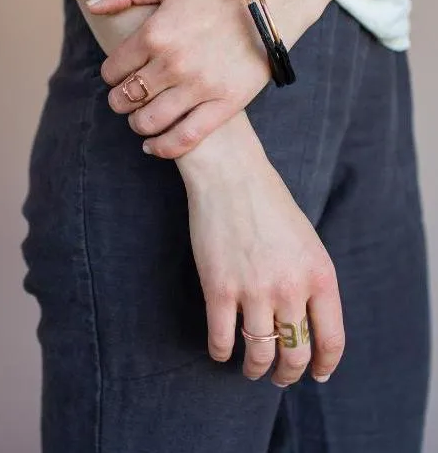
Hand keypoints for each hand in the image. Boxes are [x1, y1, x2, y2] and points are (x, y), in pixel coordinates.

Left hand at [87, 0, 313, 157]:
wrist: (269, 8)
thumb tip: (92, 5)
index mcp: (155, 33)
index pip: (112, 70)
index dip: (111, 76)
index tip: (121, 75)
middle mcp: (173, 63)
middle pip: (125, 98)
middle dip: (120, 101)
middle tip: (128, 98)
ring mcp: (198, 87)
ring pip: (149, 122)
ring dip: (138, 124)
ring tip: (142, 118)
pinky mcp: (223, 105)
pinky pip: (184, 138)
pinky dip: (163, 148)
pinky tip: (154, 145)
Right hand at [177, 117, 344, 386]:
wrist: (232, 175)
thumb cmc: (270, 203)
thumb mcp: (307, 241)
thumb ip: (311, 281)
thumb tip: (306, 323)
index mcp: (319, 274)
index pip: (331, 340)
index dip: (325, 365)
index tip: (318, 374)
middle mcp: (291, 287)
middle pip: (295, 354)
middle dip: (288, 374)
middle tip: (280, 376)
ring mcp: (254, 290)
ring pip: (259, 354)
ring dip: (256, 369)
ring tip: (252, 369)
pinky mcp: (220, 288)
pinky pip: (222, 340)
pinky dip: (221, 353)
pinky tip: (221, 351)